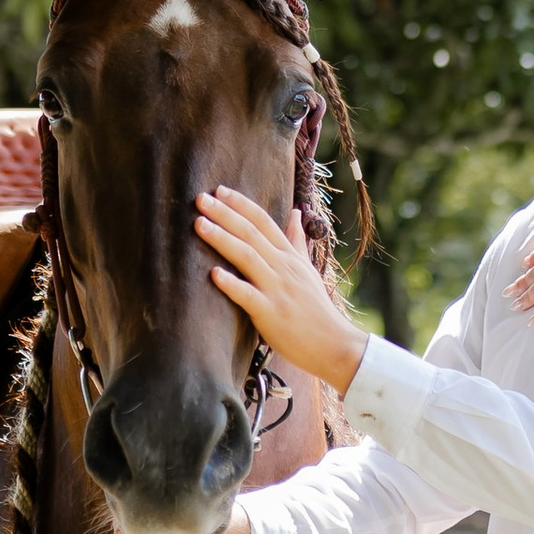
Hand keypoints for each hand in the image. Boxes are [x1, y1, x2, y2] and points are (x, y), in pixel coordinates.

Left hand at [193, 188, 367, 392]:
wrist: (333, 343)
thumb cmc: (316, 309)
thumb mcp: (307, 270)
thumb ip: (297, 241)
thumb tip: (296, 213)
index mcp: (289, 256)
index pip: (264, 221)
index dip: (241, 204)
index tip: (219, 190)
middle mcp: (283, 267)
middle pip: (251, 233)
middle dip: (224, 214)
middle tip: (200, 198)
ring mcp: (277, 289)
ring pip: (247, 257)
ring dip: (222, 239)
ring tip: (199, 224)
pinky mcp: (270, 314)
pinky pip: (248, 296)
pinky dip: (231, 284)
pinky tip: (213, 274)